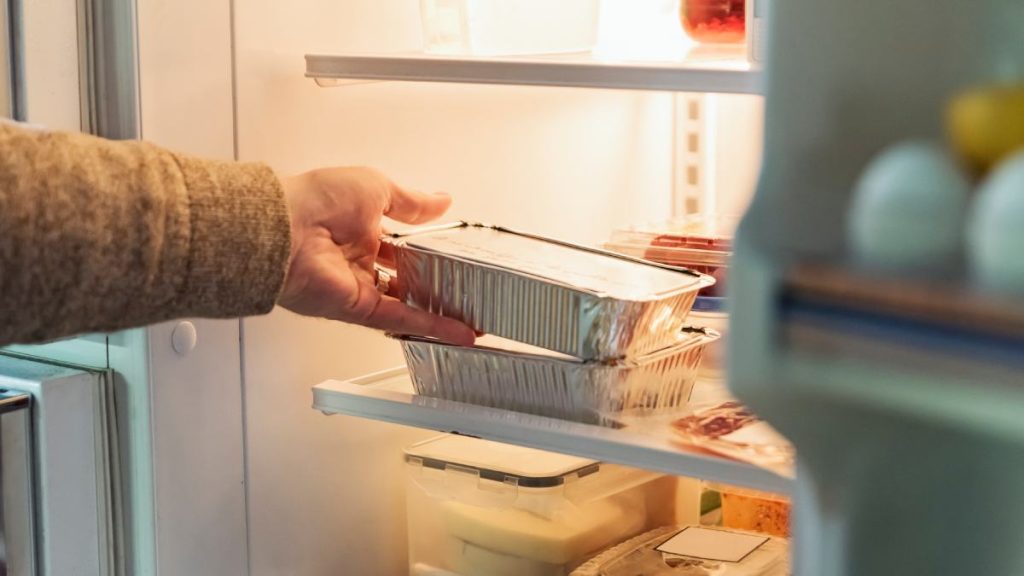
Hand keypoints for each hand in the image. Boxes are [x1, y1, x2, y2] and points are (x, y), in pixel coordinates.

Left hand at [278, 166, 474, 344]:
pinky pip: (399, 319)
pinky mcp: (357, 308)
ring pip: (407, 303)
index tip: (455, 254)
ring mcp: (358, 285)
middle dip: (437, 283)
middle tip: (469, 287)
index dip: (428, 249)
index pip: (402, 242)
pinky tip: (457, 330)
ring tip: (472, 315)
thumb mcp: (377, 186)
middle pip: (406, 276)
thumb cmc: (318, 200)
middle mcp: (358, 258)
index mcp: (361, 226)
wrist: (286, 228)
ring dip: (439, 311)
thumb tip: (440, 200)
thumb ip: (412, 202)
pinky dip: (430, 325)